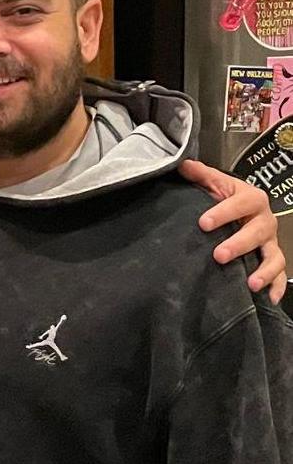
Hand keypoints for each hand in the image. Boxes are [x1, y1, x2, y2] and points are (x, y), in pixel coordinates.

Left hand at [178, 159, 286, 302]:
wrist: (241, 209)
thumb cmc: (224, 197)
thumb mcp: (214, 183)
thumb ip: (201, 175)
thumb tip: (182, 165)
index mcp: (251, 199)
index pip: (240, 203)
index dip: (223, 213)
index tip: (203, 223)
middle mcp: (265, 220)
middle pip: (259, 232)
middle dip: (240, 244)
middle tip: (219, 255)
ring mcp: (270, 242)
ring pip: (274, 256)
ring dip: (264, 270)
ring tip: (249, 283)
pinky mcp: (272, 259)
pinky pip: (280, 274)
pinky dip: (277, 286)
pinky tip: (269, 299)